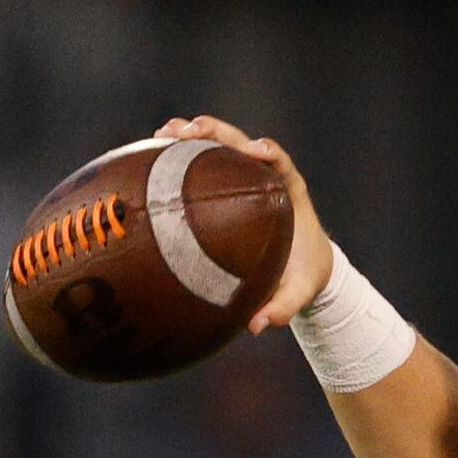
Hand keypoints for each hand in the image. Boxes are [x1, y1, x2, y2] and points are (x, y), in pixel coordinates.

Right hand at [154, 116, 331, 332]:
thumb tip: (255, 326)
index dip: (268, 152)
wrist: (304, 266)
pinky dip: (181, 155)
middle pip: (241, 143)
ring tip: (162, 132)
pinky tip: (153, 151)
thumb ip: (282, 308)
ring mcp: (243, 176)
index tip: (255, 150)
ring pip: (219, 145)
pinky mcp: (226, 183)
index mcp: (289, 193)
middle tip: (187, 131)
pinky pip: (204, 163)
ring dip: (193, 135)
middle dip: (216, 133)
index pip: (281, 163)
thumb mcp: (299, 293)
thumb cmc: (304, 276)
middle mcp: (265, 176)